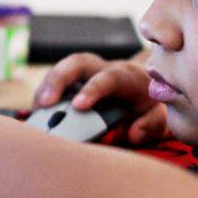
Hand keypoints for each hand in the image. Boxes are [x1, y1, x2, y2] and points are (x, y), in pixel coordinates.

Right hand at [32, 52, 168, 144]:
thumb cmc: (151, 104)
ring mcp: (85, 73)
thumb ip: (152, 124)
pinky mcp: (73, 81)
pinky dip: (43, 97)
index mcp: (128, 76)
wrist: (147, 84)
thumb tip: (132, 134)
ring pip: (62, 70)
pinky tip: (37, 116)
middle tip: (44, 103)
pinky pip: (54, 83)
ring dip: (45, 89)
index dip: (93, 89)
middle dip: (59, 80)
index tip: (79, 106)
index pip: (110, 77)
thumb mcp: (161, 115)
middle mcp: (104, 68)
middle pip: (78, 63)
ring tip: (35, 113)